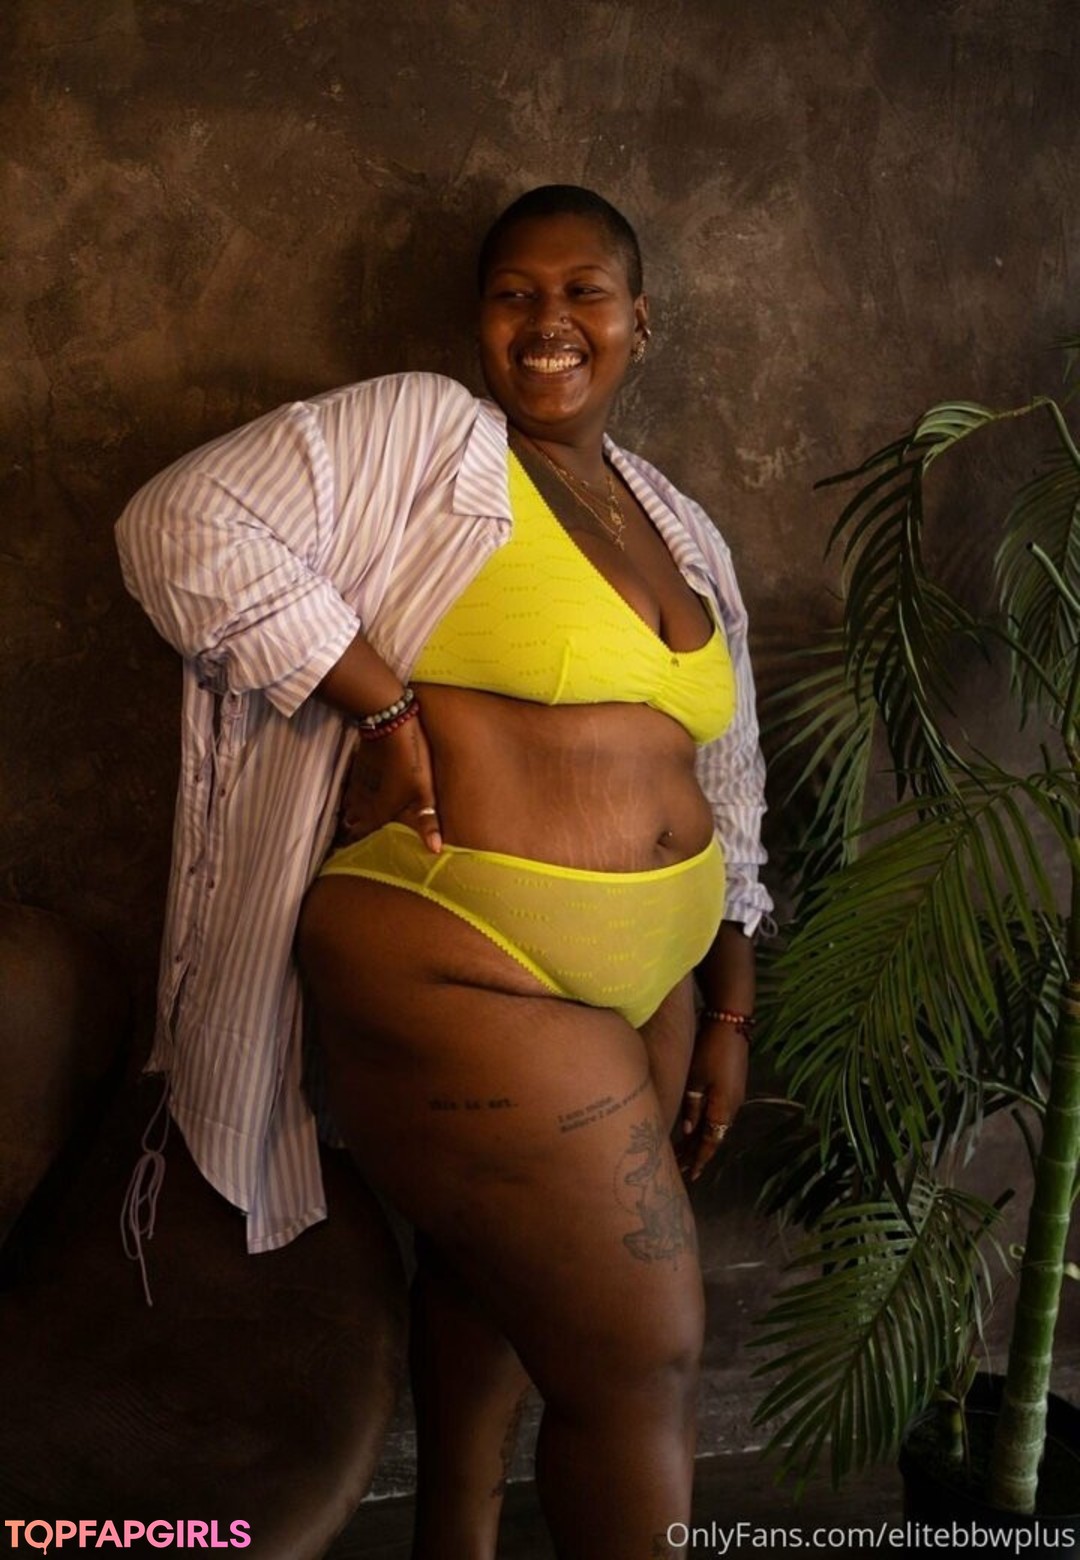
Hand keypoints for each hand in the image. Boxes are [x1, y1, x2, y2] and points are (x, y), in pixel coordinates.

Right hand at [338, 714, 441, 852]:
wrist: (390, 724)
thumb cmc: (411, 761)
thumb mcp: (424, 792)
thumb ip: (427, 822)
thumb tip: (435, 851)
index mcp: (379, 810)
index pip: (361, 834)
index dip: (354, 844)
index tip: (347, 854)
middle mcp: (364, 800)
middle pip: (352, 821)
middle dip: (350, 832)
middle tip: (346, 843)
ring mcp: (360, 782)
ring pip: (349, 805)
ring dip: (349, 815)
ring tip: (348, 824)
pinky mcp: (360, 766)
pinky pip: (350, 789)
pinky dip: (350, 797)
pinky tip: (352, 797)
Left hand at [677, 1015, 749, 1181]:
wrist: (732, 1024)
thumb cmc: (710, 1050)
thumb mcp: (696, 1079)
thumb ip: (692, 1106)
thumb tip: (688, 1131)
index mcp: (723, 1109)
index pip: (710, 1143)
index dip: (698, 1159)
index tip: (689, 1175)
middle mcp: (732, 1107)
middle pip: (712, 1137)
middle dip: (696, 1152)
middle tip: (679, 1167)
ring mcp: (734, 1096)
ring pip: (714, 1125)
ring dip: (699, 1139)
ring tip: (683, 1150)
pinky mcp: (731, 1086)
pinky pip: (717, 1114)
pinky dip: (704, 1124)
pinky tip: (694, 1125)